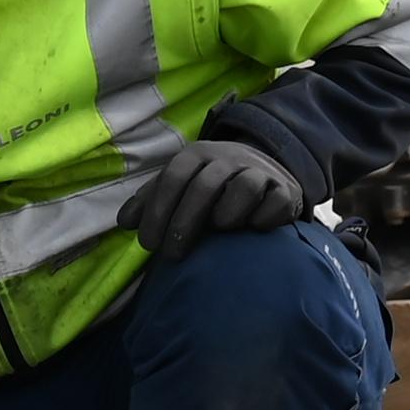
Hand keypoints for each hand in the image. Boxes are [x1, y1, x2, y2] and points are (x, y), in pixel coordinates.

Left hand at [115, 133, 306, 256]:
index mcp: (196, 155)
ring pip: (244, 186)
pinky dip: (263, 216)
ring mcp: (259, 172)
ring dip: (227, 213)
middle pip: (203, 187)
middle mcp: (227, 159)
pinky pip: (276, 202)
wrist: (263, 169)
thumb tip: (124, 222)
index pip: (172, 179)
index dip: (157, 211)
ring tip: (218, 230)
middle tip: (172, 254)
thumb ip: (151, 200)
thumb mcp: (179, 184)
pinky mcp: (285, 190)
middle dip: (184, 222)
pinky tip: (252, 228)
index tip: (148, 244)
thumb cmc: (211, 184)